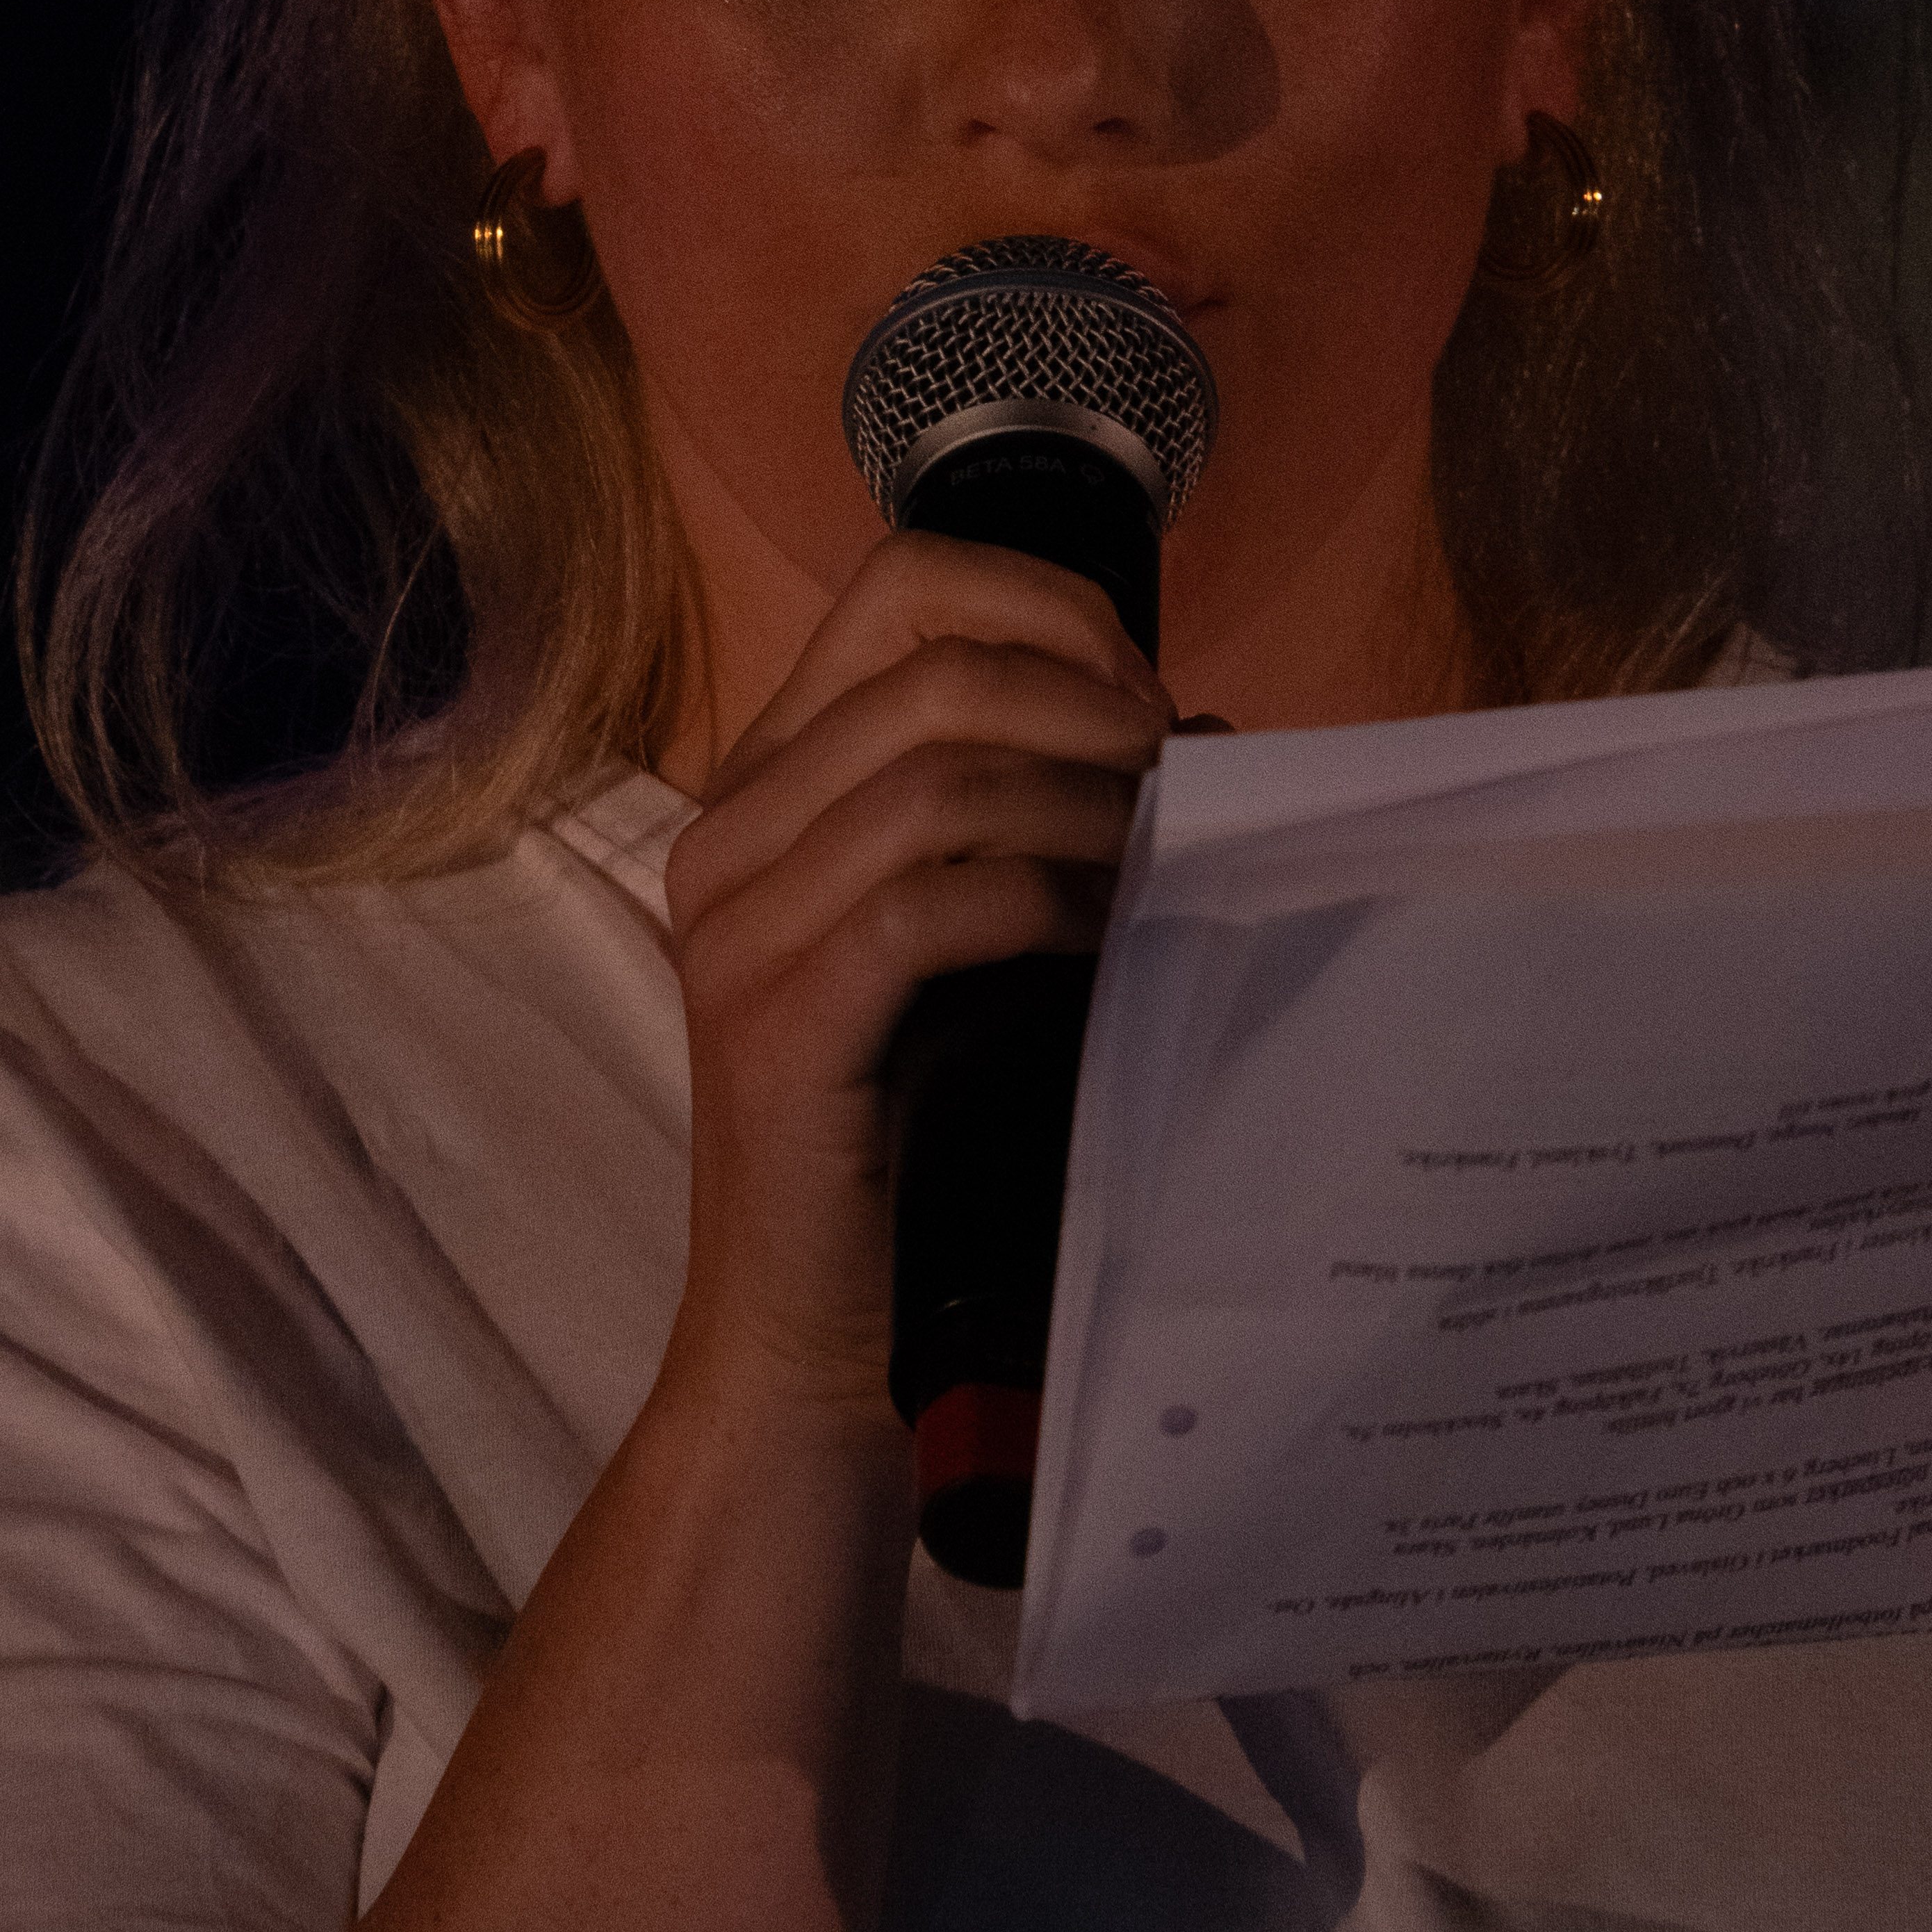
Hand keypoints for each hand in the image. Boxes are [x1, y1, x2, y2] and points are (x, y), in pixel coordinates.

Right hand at [658, 533, 1175, 1430]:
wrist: (811, 1345)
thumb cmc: (918, 1136)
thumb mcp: (981, 937)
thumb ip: (1047, 816)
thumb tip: (1204, 732)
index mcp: (767, 784)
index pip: (898, 586)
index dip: (1043, 610)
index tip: (1142, 700)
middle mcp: (727, 832)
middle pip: (930, 670)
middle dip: (1087, 708)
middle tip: (1180, 788)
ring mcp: (733, 925)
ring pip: (933, 779)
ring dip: (1084, 807)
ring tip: (1166, 863)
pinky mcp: (773, 1019)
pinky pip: (925, 904)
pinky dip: (1042, 901)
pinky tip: (1110, 939)